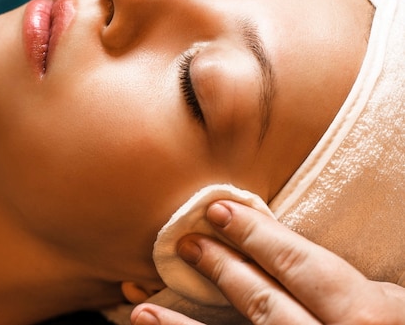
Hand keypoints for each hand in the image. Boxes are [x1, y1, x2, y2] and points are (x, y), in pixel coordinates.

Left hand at [131, 200, 404, 324]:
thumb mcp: (393, 306)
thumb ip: (352, 284)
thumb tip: (286, 252)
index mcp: (365, 316)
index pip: (301, 267)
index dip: (257, 235)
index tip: (218, 210)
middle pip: (264, 302)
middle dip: (221, 269)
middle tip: (184, 241)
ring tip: (144, 309)